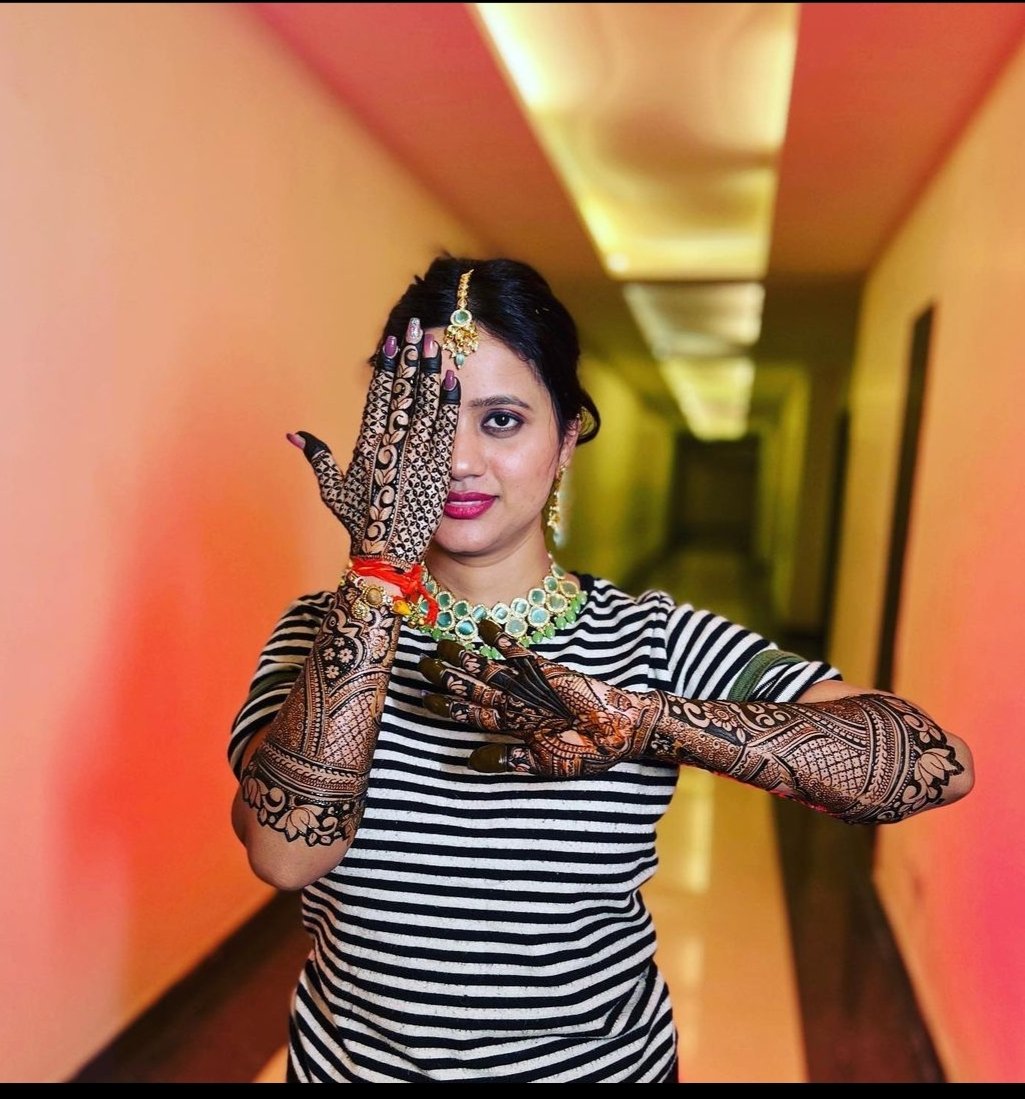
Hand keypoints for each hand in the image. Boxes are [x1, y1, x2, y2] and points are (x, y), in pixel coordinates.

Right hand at [288, 318, 460, 568]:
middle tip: (415, 325)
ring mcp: (413, 458)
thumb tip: (294, 435)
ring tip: (436, 343)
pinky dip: (449, 404)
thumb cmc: (359, 526)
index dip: (386, 369)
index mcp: (364, 448)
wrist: (384, 557)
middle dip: (409, 358)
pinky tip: (453, 380)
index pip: (378, 399)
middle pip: (401, 394)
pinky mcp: (434, 470)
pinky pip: (444, 431)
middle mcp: (388, 448)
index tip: (392, 342)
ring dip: (430, 372)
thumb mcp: (334, 492)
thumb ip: (317, 458)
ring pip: (424, 406)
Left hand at [419, 620, 654, 777]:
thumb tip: (469, 759)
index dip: (446, 705)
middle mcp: (515, 703)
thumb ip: (507, 760)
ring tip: (441, 644)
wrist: (618, 731)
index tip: (422, 699)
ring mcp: (528, 685)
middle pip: (473, 687)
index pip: (470, 714)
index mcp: (511, 726)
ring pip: (489, 668)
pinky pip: (520, 653)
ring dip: (465, 657)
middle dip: (447, 676)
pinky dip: (503, 640)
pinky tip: (485, 627)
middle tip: (422, 664)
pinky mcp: (546, 670)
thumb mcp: (543, 764)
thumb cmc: (584, 752)